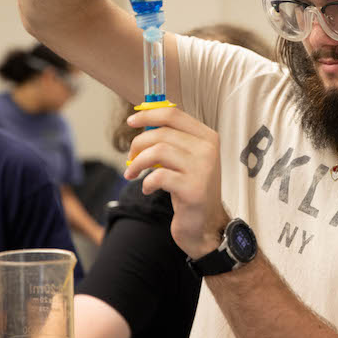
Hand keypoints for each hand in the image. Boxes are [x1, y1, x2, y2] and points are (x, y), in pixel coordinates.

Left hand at [123, 108, 227, 258]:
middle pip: (162, 133)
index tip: (131, 121)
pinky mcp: (193, 189)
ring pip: (158, 151)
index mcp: (207, 137)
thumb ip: (172, 139)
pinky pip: (159, 176)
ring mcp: (202, 169)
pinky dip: (147, 182)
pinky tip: (147, 189)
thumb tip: (144, 121)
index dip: (148, 115)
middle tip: (130, 158)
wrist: (205, 222)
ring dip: (137, 163)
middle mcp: (207, 149)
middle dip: (138, 144)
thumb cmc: (190, 187)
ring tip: (132, 173)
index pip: (173, 114)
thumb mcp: (186, 158)